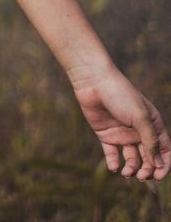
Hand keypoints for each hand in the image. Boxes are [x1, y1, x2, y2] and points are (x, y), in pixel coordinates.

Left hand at [70, 64, 169, 179]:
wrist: (93, 81)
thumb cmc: (121, 95)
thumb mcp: (141, 117)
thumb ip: (151, 141)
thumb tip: (159, 164)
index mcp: (152, 125)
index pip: (164, 150)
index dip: (164, 165)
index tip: (158, 176)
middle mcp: (139, 131)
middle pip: (149, 158)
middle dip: (147, 170)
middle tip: (141, 176)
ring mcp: (123, 134)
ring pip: (132, 159)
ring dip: (132, 169)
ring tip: (127, 172)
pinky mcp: (106, 135)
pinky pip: (112, 154)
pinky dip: (114, 163)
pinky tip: (114, 167)